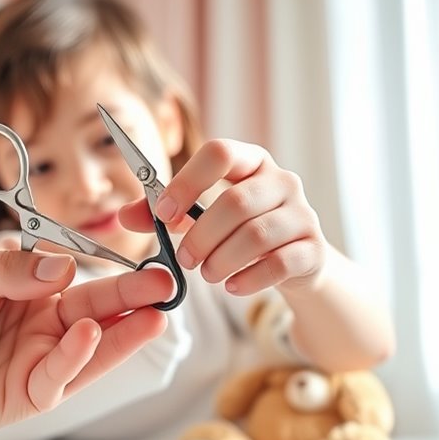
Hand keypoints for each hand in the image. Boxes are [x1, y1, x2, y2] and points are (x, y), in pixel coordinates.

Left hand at [0, 245, 173, 439]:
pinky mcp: (38, 391)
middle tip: (168, 281)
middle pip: (100, 302)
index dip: (110, 260)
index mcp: (33, 285)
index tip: (141, 246)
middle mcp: (48, 318)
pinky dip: (79, 354)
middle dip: (136, 292)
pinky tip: (91, 334)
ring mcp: (46, 355)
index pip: (80, 268)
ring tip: (158, 311)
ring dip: (128, 327)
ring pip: (97, 340)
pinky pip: (65, 373)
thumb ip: (5, 266)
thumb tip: (63, 266)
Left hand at [121, 140, 326, 294]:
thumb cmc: (240, 230)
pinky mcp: (313, 249)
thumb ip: (163, 213)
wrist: (295, 260)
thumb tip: (124, 215)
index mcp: (251, 162)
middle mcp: (282, 181)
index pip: (220, 153)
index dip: (187, 181)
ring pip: (257, 235)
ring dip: (222, 259)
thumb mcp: (201, 216)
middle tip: (185, 260)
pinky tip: (232, 287)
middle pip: (237, 202)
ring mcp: (303, 214)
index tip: (164, 214)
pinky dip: (249, 279)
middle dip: (202, 235)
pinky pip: (280, 263)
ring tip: (207, 274)